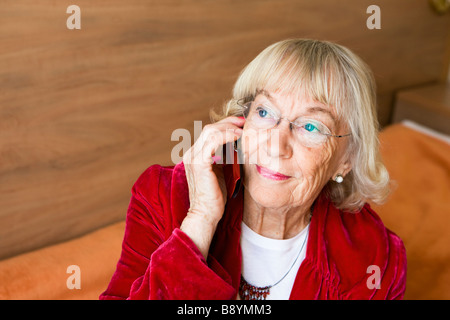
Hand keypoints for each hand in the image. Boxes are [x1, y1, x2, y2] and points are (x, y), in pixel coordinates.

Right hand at [180, 116, 244, 257]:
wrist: (206, 213)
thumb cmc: (215, 196)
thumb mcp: (221, 171)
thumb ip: (224, 157)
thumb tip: (238, 145)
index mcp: (195, 155)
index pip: (209, 133)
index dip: (225, 125)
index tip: (241, 125)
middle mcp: (191, 153)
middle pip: (210, 128)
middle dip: (229, 123)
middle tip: (245, 123)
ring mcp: (193, 157)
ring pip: (211, 131)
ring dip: (229, 128)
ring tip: (244, 131)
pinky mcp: (199, 162)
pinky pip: (213, 141)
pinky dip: (226, 136)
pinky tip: (237, 137)